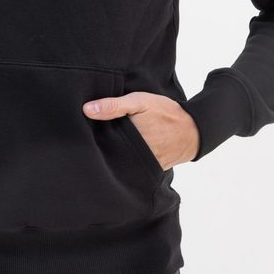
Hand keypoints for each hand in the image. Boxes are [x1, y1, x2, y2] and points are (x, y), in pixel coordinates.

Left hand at [82, 92, 199, 170]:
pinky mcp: (147, 171)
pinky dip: (124, 160)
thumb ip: (114, 105)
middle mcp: (130, 155)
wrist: (193, 131)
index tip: (80, 132)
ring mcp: (139, 165)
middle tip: (89, 140)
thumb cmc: (165, 113)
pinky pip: (130, 167)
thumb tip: (87, 110)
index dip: (88, 138)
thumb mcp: (140, 102)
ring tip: (104, 146)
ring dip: (110, 155)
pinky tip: (120, 152)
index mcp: (126, 139)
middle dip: (98, 148)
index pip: (98, 142)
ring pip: (116, 162)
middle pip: (106, 154)